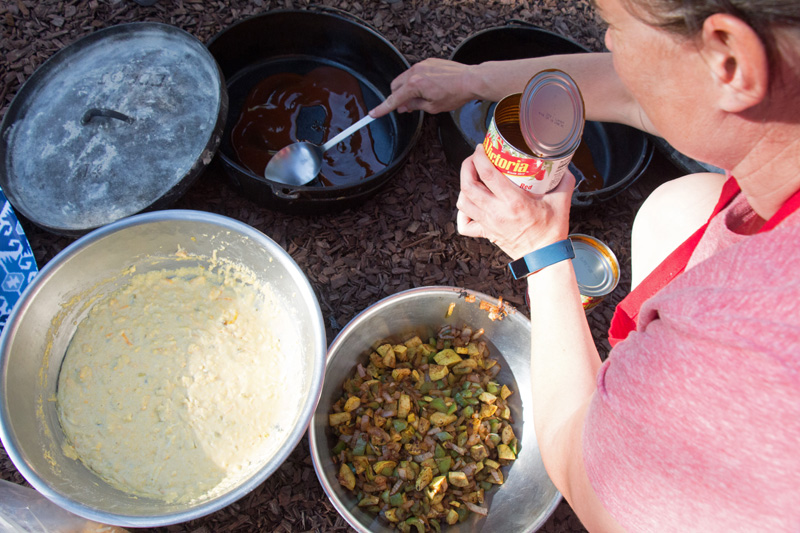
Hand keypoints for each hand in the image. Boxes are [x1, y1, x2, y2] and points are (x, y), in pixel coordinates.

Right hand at [369, 58, 476, 117]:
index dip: (383, 108)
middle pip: (395, 86)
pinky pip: (416, 71)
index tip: (373, 114)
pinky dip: (416, 80)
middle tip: (407, 107)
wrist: (470, 79)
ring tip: (422, 97)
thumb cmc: (455, 94)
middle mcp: (415, 71)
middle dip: (397, 97)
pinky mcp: (429, 61)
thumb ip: (414, 106)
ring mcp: (422, 64)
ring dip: (407, 88)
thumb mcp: (433, 107)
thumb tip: (402, 107)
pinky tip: (429, 87)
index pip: (394, 99)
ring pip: (405, 78)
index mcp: (414, 85)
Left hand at [456, 145, 574, 259]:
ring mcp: (488, 223)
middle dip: (466, 167)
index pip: (487, 174)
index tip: (481, 147)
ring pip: (462, 202)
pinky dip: (463, 212)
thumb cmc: (551, 232)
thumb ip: (564, 181)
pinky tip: (471, 204)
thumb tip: (563, 165)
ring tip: (472, 178)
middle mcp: (496, 212)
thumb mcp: (562, 202)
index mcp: (514, 202)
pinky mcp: (486, 233)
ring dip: (464, 187)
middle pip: (468, 185)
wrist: (544, 257)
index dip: (479, 157)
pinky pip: (464, 224)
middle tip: (473, 158)